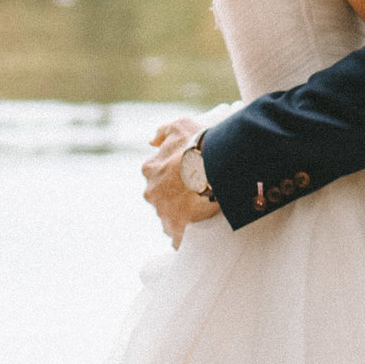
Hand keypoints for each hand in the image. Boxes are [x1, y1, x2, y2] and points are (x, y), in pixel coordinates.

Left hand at [142, 116, 220, 247]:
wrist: (213, 166)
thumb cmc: (197, 144)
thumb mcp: (179, 126)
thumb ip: (163, 132)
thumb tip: (151, 141)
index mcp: (151, 169)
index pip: (156, 176)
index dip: (171, 177)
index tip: (186, 177)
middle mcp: (152, 192)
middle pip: (161, 198)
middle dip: (174, 198)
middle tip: (196, 193)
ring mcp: (163, 212)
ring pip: (169, 217)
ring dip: (180, 216)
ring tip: (201, 211)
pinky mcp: (176, 229)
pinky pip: (177, 237)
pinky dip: (183, 237)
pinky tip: (196, 233)